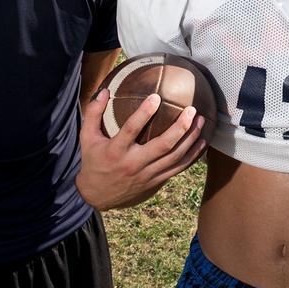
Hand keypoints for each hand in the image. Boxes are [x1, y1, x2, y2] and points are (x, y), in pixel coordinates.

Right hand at [76, 88, 206, 210]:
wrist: (96, 196)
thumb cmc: (93, 162)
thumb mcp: (87, 138)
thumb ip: (93, 113)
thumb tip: (104, 91)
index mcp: (116, 151)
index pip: (131, 129)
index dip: (144, 113)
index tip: (156, 97)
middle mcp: (134, 164)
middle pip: (163, 145)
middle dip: (180, 127)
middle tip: (192, 110)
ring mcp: (147, 175)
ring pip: (175, 157)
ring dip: (191, 139)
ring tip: (202, 122)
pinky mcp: (156, 182)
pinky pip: (178, 168)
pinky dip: (192, 155)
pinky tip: (202, 142)